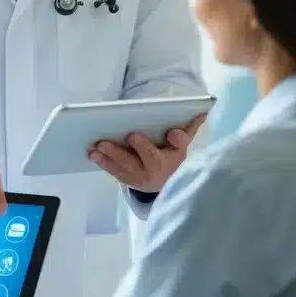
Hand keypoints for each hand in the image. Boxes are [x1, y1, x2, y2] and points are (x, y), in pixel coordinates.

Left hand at [89, 113, 206, 194]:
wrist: (161, 186)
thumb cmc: (170, 158)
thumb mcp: (181, 146)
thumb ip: (189, 128)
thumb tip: (203, 110)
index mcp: (174, 157)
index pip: (180, 146)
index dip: (177, 139)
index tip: (173, 132)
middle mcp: (159, 169)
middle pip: (151, 158)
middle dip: (141, 148)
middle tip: (131, 135)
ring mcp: (141, 177)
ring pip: (128, 167)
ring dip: (113, 156)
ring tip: (99, 146)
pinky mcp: (127, 180)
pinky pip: (115, 172)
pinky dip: (103, 163)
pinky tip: (92, 154)